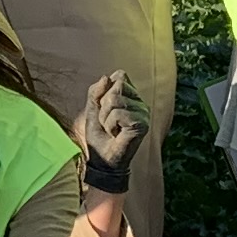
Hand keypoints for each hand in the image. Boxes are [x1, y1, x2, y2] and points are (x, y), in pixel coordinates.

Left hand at [75, 71, 148, 194]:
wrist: (101, 159)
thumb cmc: (99, 134)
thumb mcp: (92, 108)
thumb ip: (96, 91)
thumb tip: (106, 77)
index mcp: (131, 95)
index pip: (119, 76)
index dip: (104, 92)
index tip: (104, 110)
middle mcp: (140, 102)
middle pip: (117, 85)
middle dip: (104, 105)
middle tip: (108, 122)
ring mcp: (143, 113)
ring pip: (114, 100)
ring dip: (105, 117)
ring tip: (111, 129)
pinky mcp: (142, 124)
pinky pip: (118, 114)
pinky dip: (110, 125)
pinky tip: (116, 134)